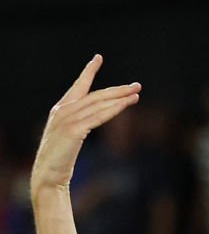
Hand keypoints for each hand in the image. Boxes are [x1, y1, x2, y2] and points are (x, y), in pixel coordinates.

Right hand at [30, 54, 140, 192]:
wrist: (48, 175)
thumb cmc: (59, 161)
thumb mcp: (68, 139)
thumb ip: (78, 125)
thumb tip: (92, 120)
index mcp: (61, 109)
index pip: (78, 85)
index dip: (89, 71)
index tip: (98, 58)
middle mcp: (64, 110)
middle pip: (95, 95)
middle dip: (117, 89)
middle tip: (136, 85)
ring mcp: (68, 119)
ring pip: (99, 104)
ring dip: (120, 99)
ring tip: (136, 94)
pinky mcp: (74, 130)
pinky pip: (98, 117)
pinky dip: (113, 110)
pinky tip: (124, 106)